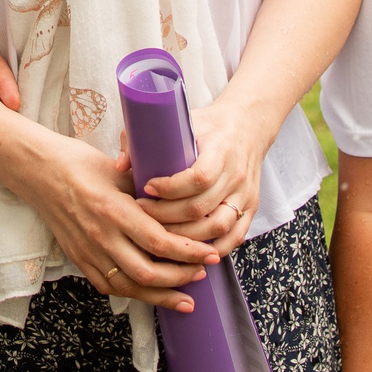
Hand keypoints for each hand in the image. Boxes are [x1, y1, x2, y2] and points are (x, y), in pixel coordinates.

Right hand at [16, 135, 216, 311]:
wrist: (39, 172)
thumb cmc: (80, 164)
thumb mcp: (119, 173)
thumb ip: (147, 195)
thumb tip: (179, 209)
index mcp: (115, 210)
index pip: (159, 241)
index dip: (189, 252)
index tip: (210, 253)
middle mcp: (101, 236)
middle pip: (148, 272)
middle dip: (181, 277)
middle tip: (202, 273)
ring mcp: (88, 252)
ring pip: (130, 287)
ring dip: (161, 295)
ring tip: (184, 298)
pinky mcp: (79, 259)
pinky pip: (109, 286)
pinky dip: (133, 293)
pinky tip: (150, 293)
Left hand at [136, 93, 266, 257]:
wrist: (247, 126)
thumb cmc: (207, 126)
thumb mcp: (180, 123)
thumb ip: (146, 138)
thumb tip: (121, 165)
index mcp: (220, 150)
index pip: (198, 178)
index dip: (169, 188)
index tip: (147, 188)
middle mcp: (236, 175)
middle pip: (201, 207)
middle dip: (167, 216)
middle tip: (143, 213)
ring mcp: (245, 194)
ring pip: (216, 226)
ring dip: (185, 236)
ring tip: (161, 232)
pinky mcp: (251, 208)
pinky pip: (234, 237)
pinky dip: (212, 247)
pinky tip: (190, 248)